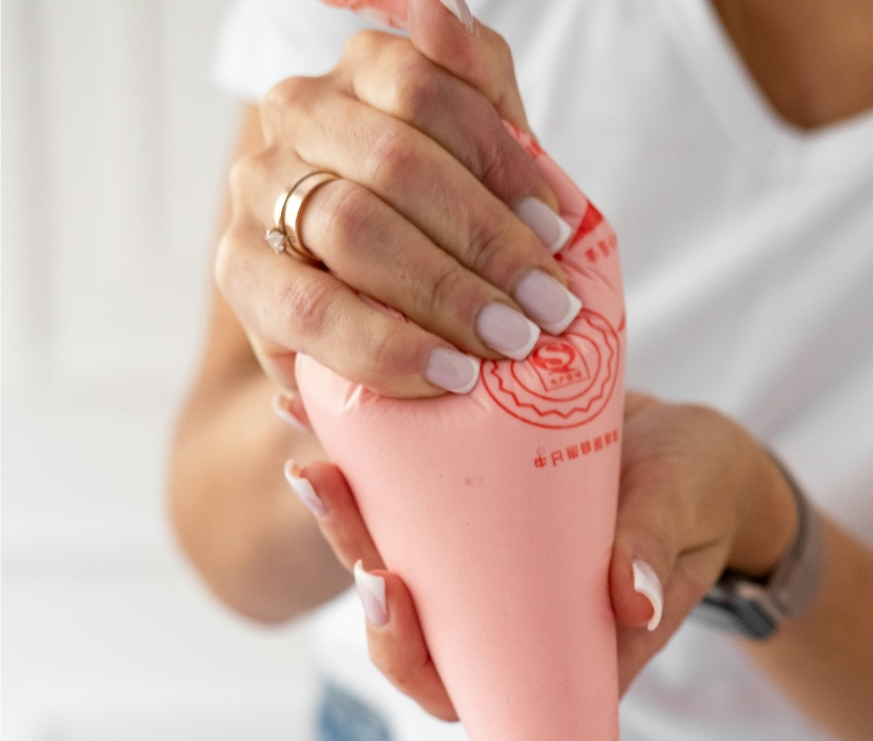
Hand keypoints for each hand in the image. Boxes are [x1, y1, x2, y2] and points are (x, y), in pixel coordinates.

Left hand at [217, 0, 579, 399]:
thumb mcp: (338, 394)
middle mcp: (264, 181)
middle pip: (357, 224)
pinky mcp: (370, 62)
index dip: (388, 348)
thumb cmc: (366, 335)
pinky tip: (545, 203)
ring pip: (399, 144)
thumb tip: (308, 473)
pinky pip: (435, 74)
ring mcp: (314, 110)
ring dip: (490, 219)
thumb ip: (329, 432)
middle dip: (455, 286)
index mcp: (248, 271)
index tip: (464, 380)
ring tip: (549, 275)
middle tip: (529, 334)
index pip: (307, 308)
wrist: (374, 232)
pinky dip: (499, 140)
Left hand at [289, 395, 798, 740]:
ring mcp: (472, 572)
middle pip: (424, 654)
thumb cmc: (693, 499)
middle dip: (384, 621)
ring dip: (346, 531)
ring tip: (315, 475)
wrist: (678, 443)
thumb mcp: (685, 517)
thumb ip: (656, 555)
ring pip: (393, 576)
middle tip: (371, 569)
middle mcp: (505, 628)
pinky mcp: (454, 512)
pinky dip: (352, 462)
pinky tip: (302, 409)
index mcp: (564, 657)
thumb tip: (632, 603)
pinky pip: (392, 502)